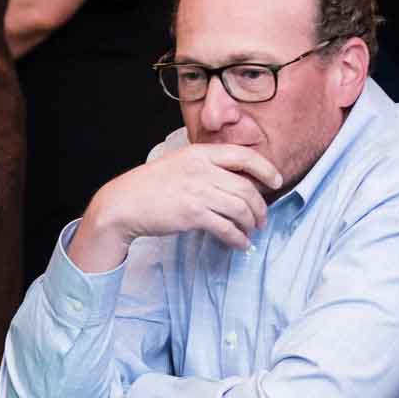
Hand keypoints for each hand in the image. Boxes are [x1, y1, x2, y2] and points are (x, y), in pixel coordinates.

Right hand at [71, 144, 285, 268]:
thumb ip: (204, 167)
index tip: (275, 181)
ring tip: (251, 231)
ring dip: (251, 223)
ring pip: (240, 208)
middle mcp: (201, 170)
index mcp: (199, 153)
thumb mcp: (178, 164)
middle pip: (246, 187)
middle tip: (261, 218)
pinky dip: (238, 238)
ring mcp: (197, 192)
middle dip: (260, 206)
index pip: (243, 156)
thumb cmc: (149, 186)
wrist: (123, 203)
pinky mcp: (193, 214)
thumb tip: (235, 182)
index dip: (265, 169)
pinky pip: (226, 227)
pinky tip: (240, 243)